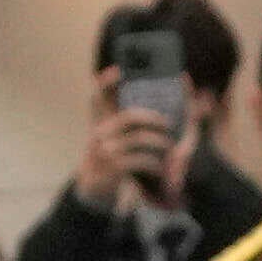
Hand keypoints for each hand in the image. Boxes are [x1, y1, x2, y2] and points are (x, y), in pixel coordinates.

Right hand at [75, 94, 184, 209]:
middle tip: (167, 123)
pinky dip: (155, 163)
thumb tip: (134, 100)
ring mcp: (106, 151)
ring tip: (168, 147)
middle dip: (153, 118)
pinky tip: (160, 167)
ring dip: (159, 143)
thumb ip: (116, 120)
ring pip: (139, 139)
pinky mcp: (114, 169)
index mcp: (100, 124)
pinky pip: (141, 160)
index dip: (105, 83)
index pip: (98, 97)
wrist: (93, 190)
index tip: (118, 70)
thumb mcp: (106, 138)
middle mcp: (100, 134)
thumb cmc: (106, 159)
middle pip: (129, 117)